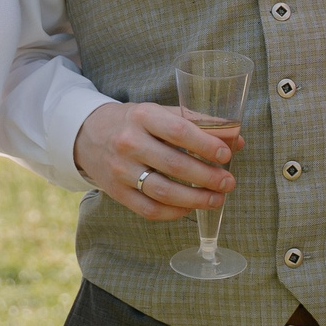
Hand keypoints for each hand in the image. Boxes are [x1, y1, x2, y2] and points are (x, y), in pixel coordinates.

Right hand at [73, 102, 238, 220]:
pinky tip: (191, 208)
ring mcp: (121, 170)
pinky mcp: (117, 193)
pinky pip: (150, 210)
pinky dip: (175, 212)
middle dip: (208, 176)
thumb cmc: (134, 123)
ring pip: (163, 192)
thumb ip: (198, 124)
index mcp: (143, 116)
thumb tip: (237, 139)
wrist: (88, 135)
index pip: (179, 131)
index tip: (226, 154)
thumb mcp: (161, 113)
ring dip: (196, 199)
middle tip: (229, 182)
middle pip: (175, 165)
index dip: (206, 145)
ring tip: (217, 199)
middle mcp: (129, 143)